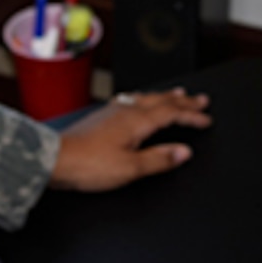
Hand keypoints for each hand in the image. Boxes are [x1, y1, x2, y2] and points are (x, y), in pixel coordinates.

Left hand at [48, 88, 211, 190]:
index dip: (192, 116)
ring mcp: (113, 111)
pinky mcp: (102, 116)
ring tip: (176, 94)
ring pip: (146, 97)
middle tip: (200, 99)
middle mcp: (126, 111)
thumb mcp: (130, 168)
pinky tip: (139, 101)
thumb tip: (182, 152)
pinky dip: (145, 99)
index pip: (172, 114)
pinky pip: (131, 100)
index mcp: (137, 121)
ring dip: (165, 96)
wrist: (55, 159)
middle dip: (184, 101)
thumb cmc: (87, 164)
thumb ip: (159, 159)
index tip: (206, 119)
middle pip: (162, 101)